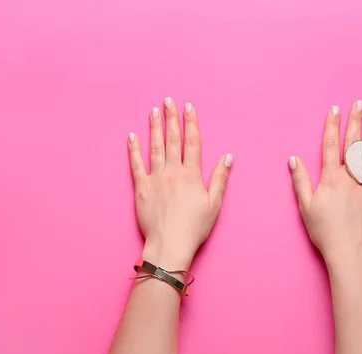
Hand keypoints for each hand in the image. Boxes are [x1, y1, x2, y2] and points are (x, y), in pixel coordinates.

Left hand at [127, 97, 231, 270]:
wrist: (169, 244)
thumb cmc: (194, 227)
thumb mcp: (214, 204)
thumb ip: (219, 178)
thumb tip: (228, 156)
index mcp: (191, 175)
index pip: (192, 142)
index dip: (191, 123)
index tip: (189, 107)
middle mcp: (173, 172)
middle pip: (172, 139)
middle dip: (171, 118)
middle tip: (168, 100)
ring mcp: (155, 179)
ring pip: (155, 147)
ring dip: (154, 128)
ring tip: (153, 111)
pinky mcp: (141, 188)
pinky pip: (136, 165)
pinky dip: (134, 150)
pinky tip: (132, 136)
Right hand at [289, 101, 361, 268]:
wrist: (348, 250)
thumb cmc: (324, 230)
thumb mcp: (305, 206)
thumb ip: (300, 180)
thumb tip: (293, 159)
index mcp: (330, 179)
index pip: (331, 146)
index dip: (332, 126)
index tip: (334, 110)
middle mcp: (350, 177)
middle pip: (352, 144)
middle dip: (355, 122)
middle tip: (359, 104)